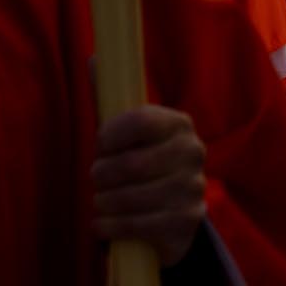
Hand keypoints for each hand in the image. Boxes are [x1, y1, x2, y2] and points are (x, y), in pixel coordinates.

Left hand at [90, 105, 206, 266]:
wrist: (170, 212)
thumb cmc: (139, 162)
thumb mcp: (127, 132)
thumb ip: (110, 99)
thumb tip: (93, 59)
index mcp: (179, 124)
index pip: (142, 120)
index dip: (111, 135)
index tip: (100, 145)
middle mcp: (192, 152)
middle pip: (131, 164)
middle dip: (101, 175)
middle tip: (96, 178)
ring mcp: (193, 188)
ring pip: (131, 198)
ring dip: (104, 203)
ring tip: (100, 201)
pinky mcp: (186, 222)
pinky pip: (138, 226)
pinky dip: (112, 226)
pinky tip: (104, 223)